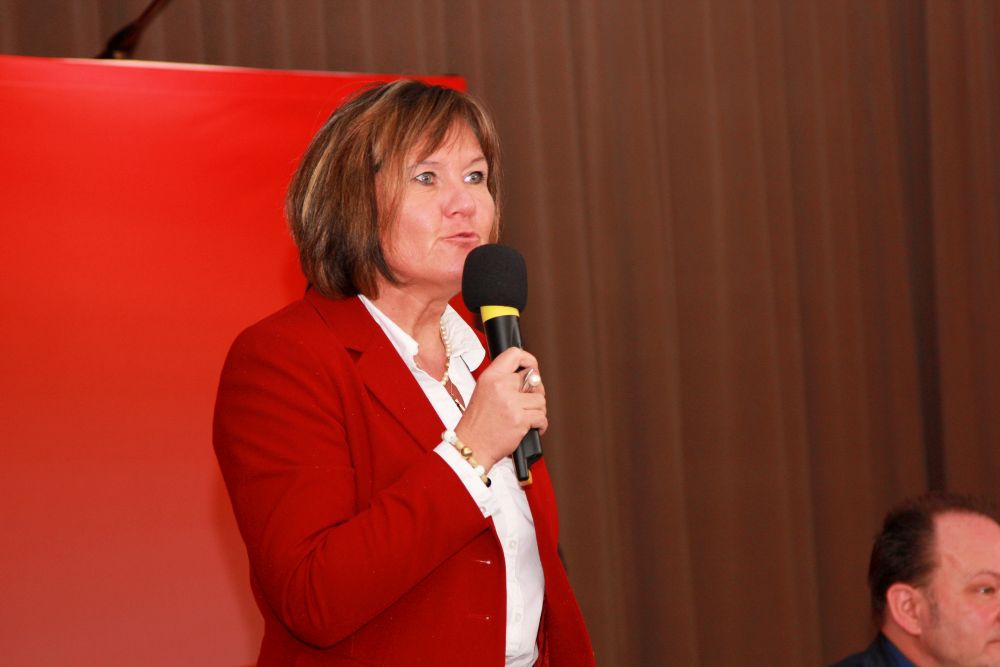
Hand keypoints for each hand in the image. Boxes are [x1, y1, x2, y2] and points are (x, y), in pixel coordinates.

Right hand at [454, 347, 546, 471]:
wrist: (471, 446)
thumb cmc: (477, 423)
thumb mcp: (484, 392)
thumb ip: (504, 382)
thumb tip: (532, 377)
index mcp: (490, 376)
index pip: (514, 354)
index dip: (529, 360)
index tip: (533, 369)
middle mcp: (500, 386)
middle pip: (533, 379)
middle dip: (536, 391)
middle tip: (529, 402)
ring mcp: (510, 402)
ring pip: (540, 400)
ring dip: (538, 411)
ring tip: (527, 418)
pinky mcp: (519, 419)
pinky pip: (542, 417)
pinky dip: (541, 425)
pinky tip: (532, 428)